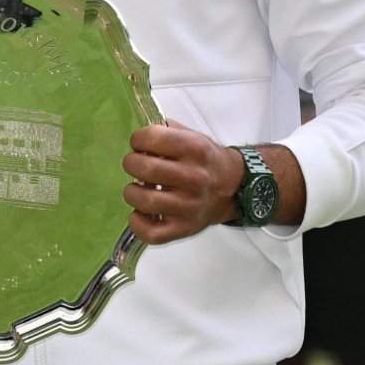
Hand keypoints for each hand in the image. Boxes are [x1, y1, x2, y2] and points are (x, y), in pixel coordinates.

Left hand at [121, 123, 239, 241]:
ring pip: (146, 201)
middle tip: (134, 165)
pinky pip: (151, 233)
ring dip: (132, 193)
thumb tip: (139, 137)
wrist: (232, 187)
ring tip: (137, 188)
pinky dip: (137, 223)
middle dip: (131, 163)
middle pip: (146, 169)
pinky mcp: (184, 229)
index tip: (139, 143)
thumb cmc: (205, 161)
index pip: (153, 138)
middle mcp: (194, 178)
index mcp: (195, 149)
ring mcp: (189, 206)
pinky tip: (140, 213)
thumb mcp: (192, 136)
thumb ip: (166, 131)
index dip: (138, 139)